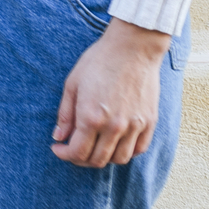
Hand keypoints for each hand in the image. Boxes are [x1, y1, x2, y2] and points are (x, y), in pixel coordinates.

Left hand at [51, 17, 170, 167]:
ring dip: (103, 158)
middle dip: (80, 159)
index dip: (65, 155)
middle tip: (73, 149)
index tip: (58, 148)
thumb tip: (59, 137)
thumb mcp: (72, 84)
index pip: (78, 152)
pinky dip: (125, 152)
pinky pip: (139, 149)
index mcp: (92, 117)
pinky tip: (115, 142)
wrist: (133, 48)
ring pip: (119, 159)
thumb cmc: (99, 62)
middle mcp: (115, 126)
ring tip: (94, 146)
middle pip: (97, 160)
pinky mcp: (150, 122)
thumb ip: (65, 114)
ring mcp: (135, 126)